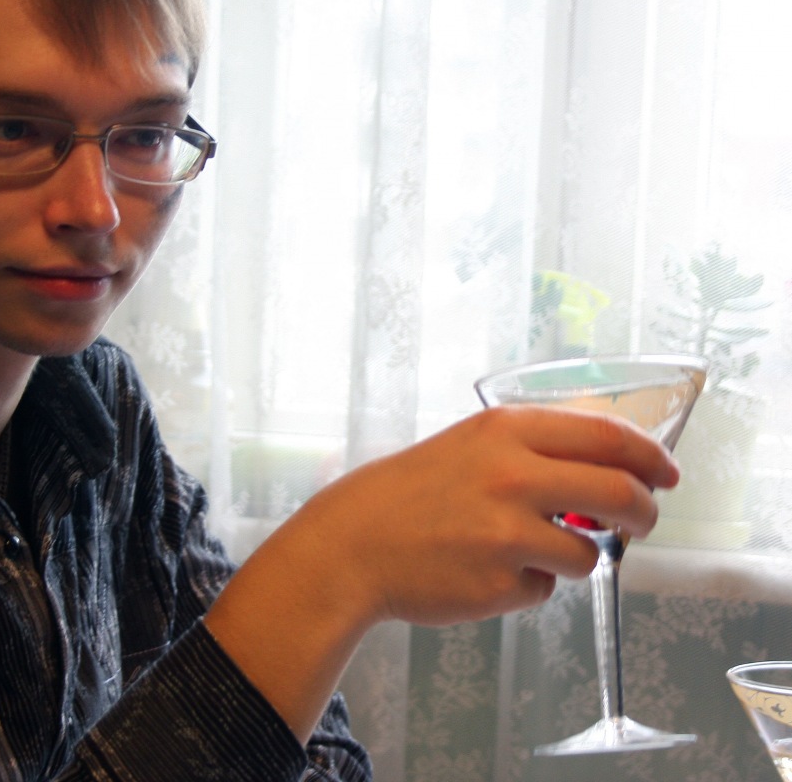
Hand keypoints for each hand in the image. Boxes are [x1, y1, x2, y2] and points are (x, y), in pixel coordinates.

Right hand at [309, 404, 679, 628]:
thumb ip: (533, 450)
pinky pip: (545, 587)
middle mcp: (513, 476)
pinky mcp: (502, 583)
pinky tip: (484, 569)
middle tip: (643, 521)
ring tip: (522, 548)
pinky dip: (528, 582)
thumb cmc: (409, 492)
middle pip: (620, 494)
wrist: (353, 544)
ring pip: (589, 553)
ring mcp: (509, 533)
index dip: (650, 456)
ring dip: (574, 556)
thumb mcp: (470, 445)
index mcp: (505, 431)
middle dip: (645, 513)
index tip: (667, 473)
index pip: (608, 435)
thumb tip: (607, 468)